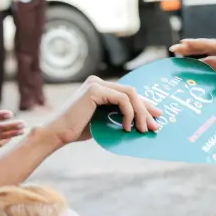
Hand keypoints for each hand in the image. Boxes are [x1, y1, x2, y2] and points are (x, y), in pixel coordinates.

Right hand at [43, 76, 161, 145]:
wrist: (58, 133)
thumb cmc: (79, 130)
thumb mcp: (105, 120)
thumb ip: (119, 115)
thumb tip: (144, 121)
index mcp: (100, 87)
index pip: (129, 94)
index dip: (145, 105)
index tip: (157, 117)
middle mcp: (98, 82)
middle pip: (132, 92)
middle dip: (146, 110)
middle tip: (155, 126)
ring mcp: (96, 83)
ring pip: (130, 94)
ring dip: (141, 112)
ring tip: (143, 129)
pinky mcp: (95, 89)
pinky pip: (122, 99)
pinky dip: (129, 113)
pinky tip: (127, 127)